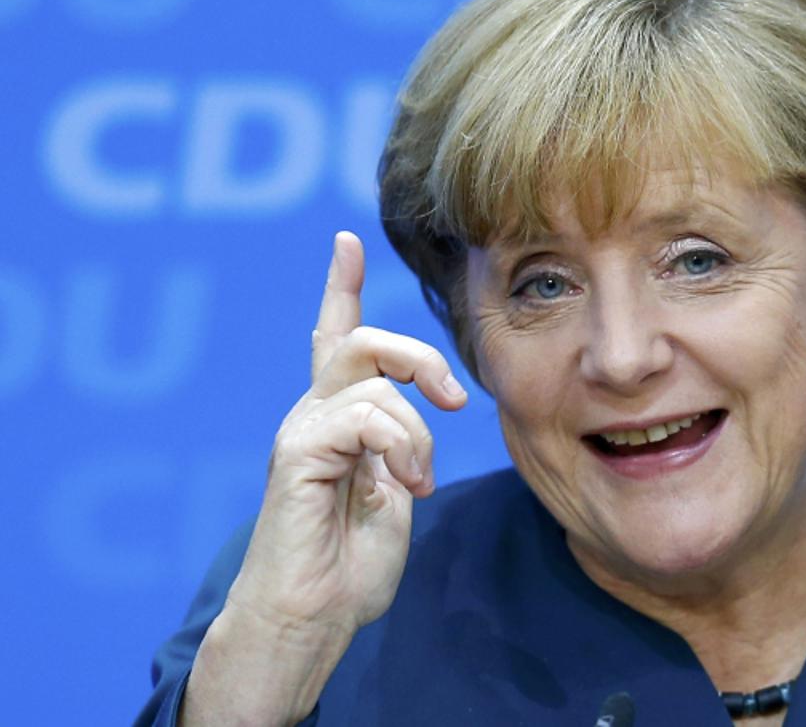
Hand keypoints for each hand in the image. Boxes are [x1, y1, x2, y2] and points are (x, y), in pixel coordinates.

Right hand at [182, 231, 466, 724]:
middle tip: (455, 401)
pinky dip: (402, 448)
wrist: (313, 616)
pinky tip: (404, 487)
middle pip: (360, 338)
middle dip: (418, 355)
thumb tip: (418, 415)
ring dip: (418, 432)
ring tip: (417, 480)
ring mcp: (302, 429)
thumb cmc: (351, 564)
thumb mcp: (392, 490)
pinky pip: (367, 416)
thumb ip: (400, 444)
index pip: (333, 337)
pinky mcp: (299, 451)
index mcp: (338, 419)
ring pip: (374, 378)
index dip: (340, 287)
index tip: (347, 240)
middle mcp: (314, 413)